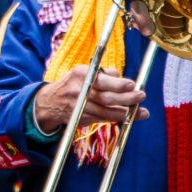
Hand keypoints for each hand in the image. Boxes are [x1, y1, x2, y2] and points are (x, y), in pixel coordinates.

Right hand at [32, 66, 146, 132]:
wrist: (51, 102)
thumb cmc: (74, 83)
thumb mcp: (85, 72)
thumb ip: (104, 74)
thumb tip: (122, 78)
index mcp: (81, 75)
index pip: (102, 81)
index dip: (118, 84)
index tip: (132, 85)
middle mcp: (80, 91)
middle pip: (106, 98)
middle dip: (126, 98)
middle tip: (140, 96)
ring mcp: (81, 107)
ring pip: (106, 112)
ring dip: (124, 112)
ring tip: (138, 110)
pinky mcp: (82, 118)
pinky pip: (102, 119)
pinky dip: (116, 118)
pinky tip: (128, 117)